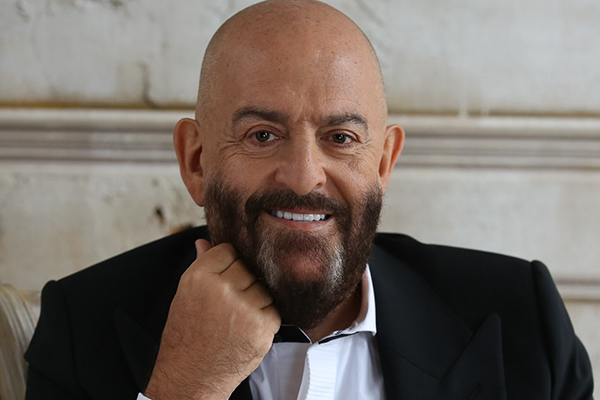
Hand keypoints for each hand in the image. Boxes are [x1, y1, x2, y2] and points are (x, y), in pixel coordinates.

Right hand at [144, 239, 280, 399]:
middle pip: (247, 268)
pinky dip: (265, 318)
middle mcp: (222, 289)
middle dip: (242, 283)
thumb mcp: (184, 296)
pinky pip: (274, 309)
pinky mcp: (261, 326)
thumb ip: (200, 266)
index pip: (228, 250)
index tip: (224, 278)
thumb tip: (204, 242)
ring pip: (263, 288)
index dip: (228, 264)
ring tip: (236, 318)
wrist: (191, 377)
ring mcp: (244, 308)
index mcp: (199, 277)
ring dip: (256, 300)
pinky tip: (247, 329)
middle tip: (228, 304)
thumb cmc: (186, 337)